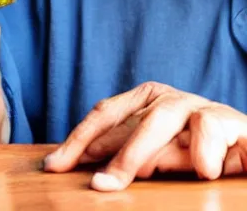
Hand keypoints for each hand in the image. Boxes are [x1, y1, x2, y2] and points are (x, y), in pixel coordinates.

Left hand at [43, 82, 246, 190]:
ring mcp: (196, 105)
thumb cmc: (198, 152)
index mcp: (144, 100)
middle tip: (96, 185)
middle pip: (128, 119)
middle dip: (108, 153)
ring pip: (160, 119)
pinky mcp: (229, 119)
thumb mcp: (157, 154)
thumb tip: (94, 171)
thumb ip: (129, 155)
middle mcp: (167, 98)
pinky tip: (203, 171)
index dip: (78, 140)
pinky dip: (202, 149)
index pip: (103, 115)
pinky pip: (208, 126)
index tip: (54, 166)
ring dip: (141, 152)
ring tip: (127, 178)